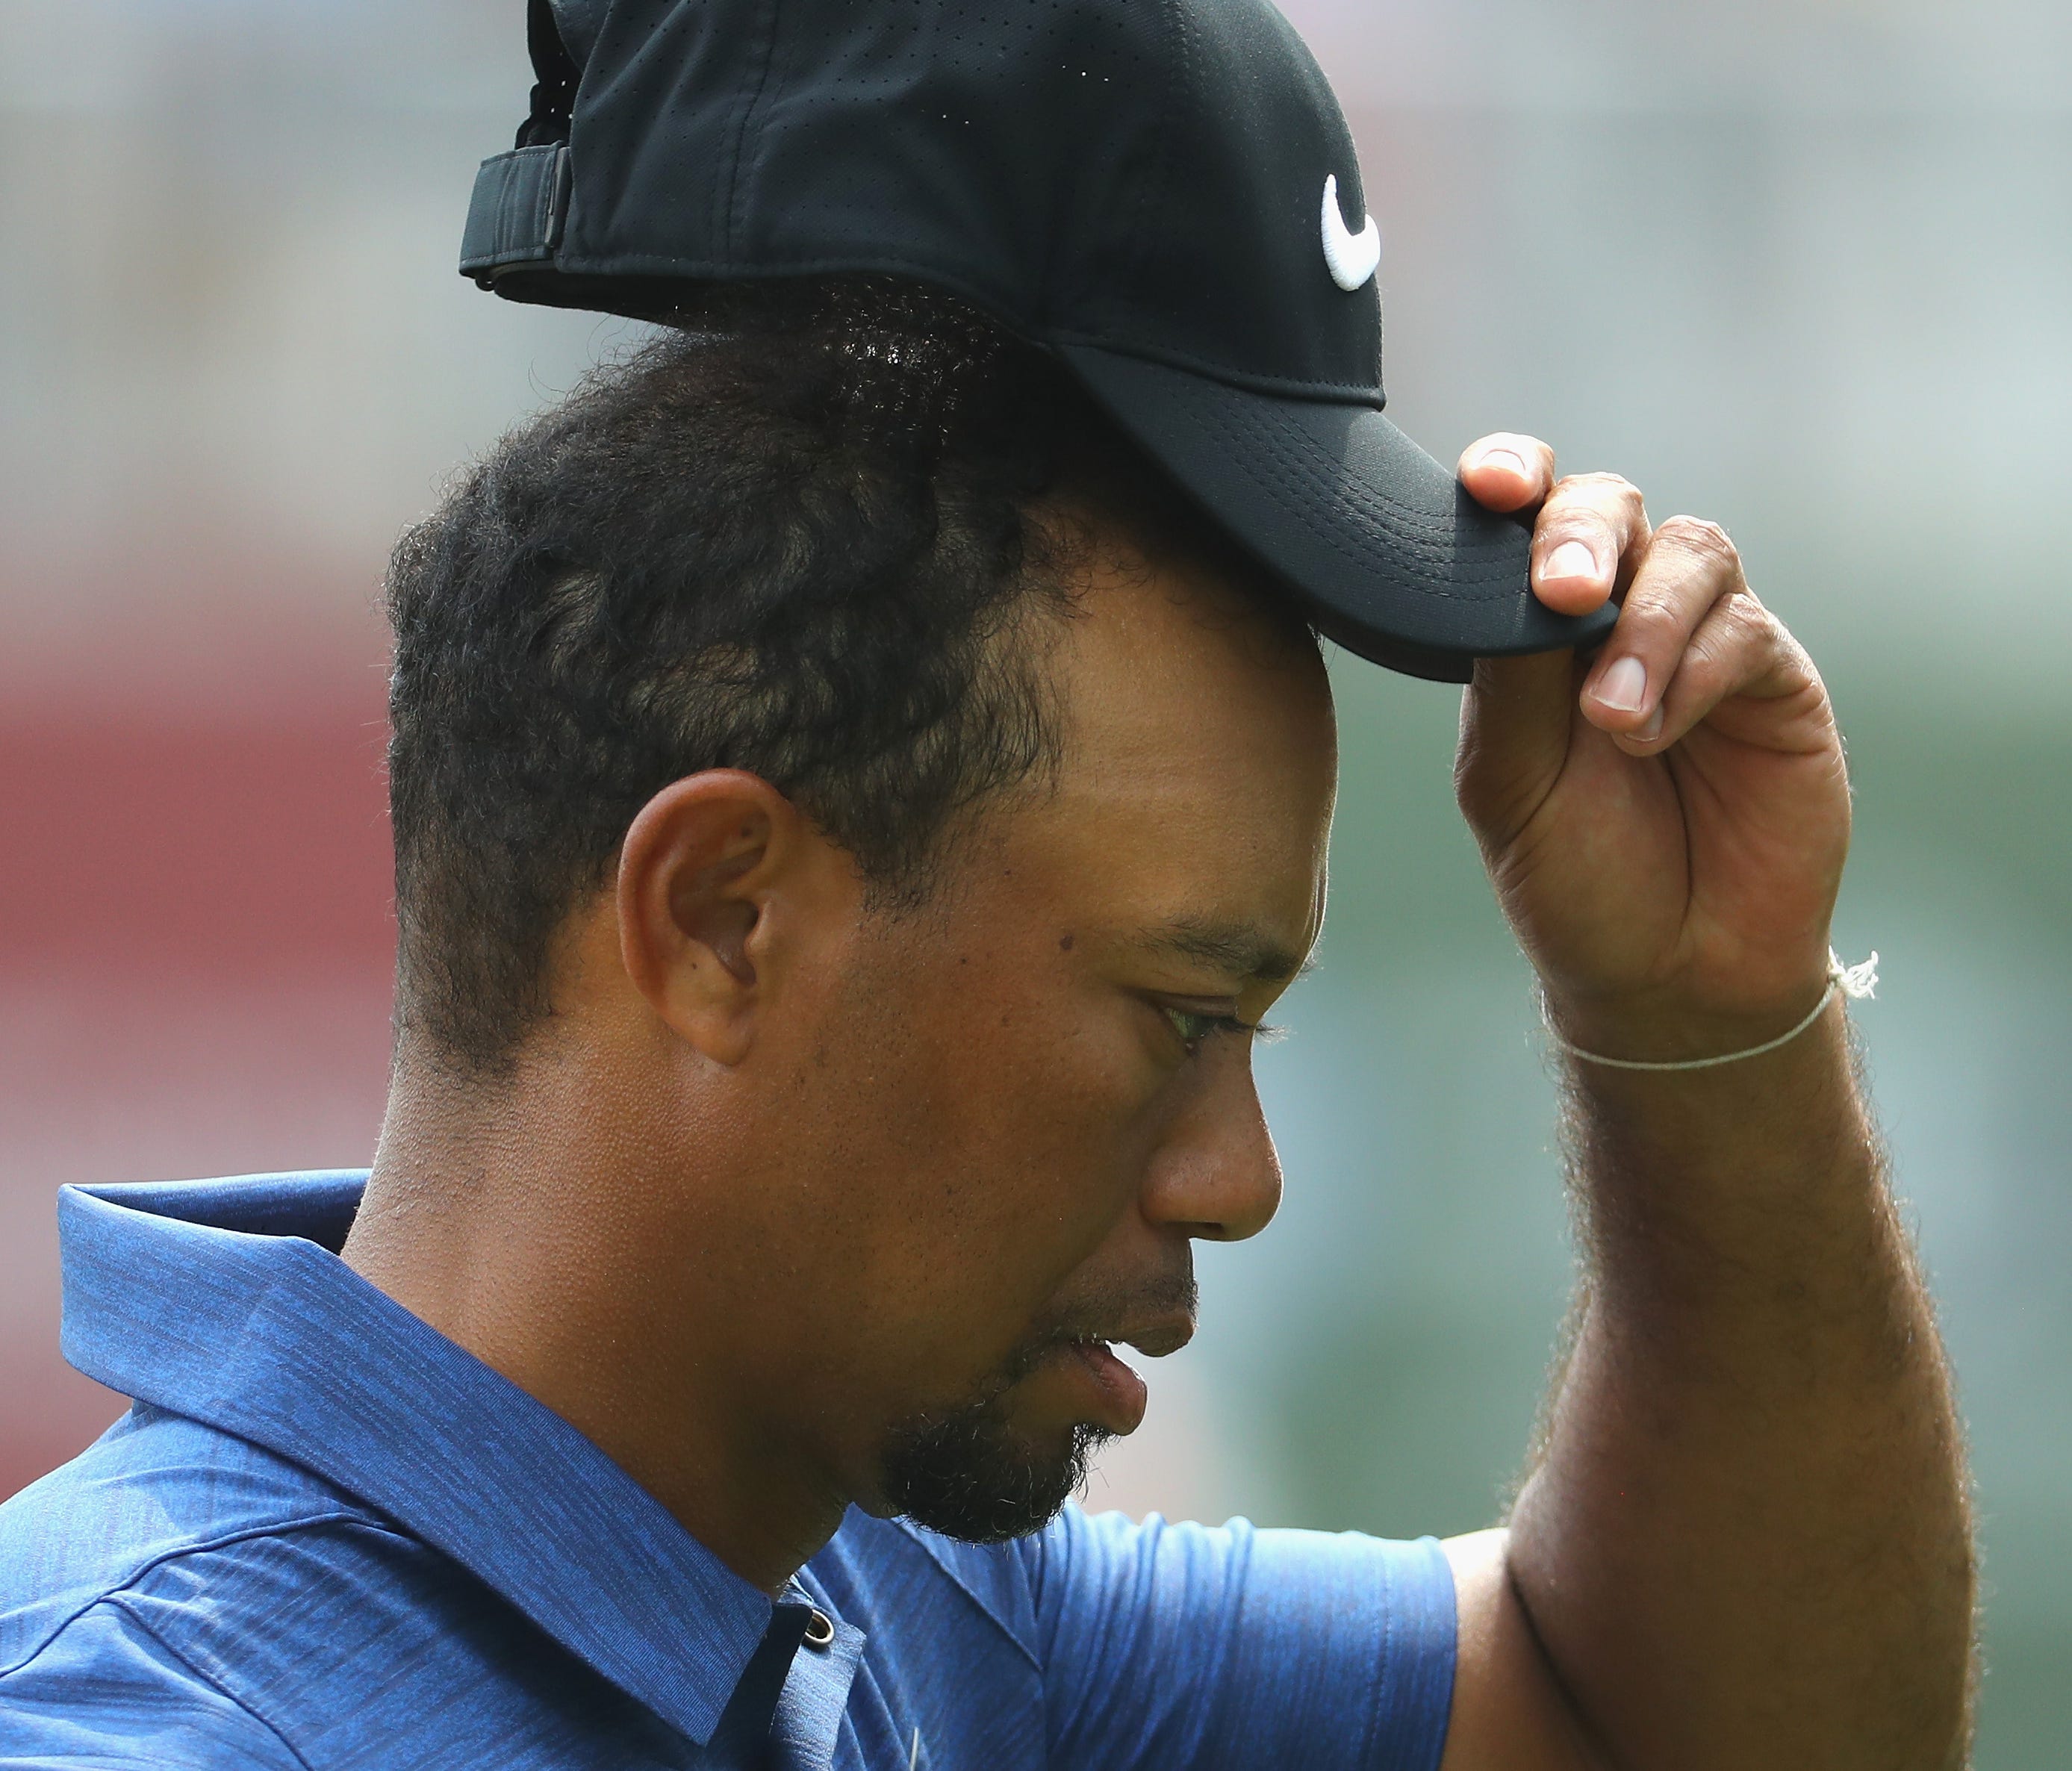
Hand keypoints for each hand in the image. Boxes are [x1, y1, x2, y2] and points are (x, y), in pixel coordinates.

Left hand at [1451, 434, 1850, 1060]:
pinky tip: (1652, 735)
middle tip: (1558, 593)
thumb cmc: (1575, 879)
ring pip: (1687, 551)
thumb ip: (1508, 679)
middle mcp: (1616, 616)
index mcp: (1531, 631)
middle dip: (1578, 533)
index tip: (1486, 485)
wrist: (1670, 974)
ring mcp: (1699, 639)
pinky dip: (1690, 671)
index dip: (1511, 476)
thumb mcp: (1511, 783)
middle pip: (1608, 506)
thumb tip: (1510, 577)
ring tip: (1611, 719)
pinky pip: (1739, 629)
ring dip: (1642, 620)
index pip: (1522, 519)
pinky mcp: (1771, 678)